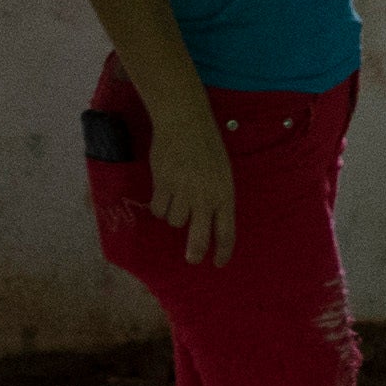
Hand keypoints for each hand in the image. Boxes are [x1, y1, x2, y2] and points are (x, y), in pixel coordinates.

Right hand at [146, 111, 242, 266]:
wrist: (185, 124)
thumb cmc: (207, 147)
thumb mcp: (222, 173)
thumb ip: (217, 198)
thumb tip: (209, 222)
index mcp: (225, 194)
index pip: (227, 232)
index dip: (224, 251)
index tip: (219, 262)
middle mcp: (205, 197)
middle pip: (200, 238)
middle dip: (196, 253)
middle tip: (192, 259)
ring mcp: (183, 192)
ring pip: (175, 222)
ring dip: (175, 215)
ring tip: (177, 197)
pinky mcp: (163, 186)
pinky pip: (159, 210)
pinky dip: (160, 206)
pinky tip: (164, 191)